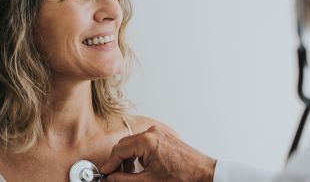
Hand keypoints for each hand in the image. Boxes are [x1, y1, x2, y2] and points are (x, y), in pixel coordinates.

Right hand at [101, 125, 216, 181]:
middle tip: (115, 175)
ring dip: (129, 157)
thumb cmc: (182, 177)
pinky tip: (142, 167)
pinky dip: (140, 154)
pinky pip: (145, 142)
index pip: (119, 150)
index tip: (105, 174)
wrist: (204, 174)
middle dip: (118, 160)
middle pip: (125, 144)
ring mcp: (159, 132)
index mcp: (147, 141)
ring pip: (134, 143)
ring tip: (130, 174)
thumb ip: (125, 179)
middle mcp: (152, 132)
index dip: (110, 164)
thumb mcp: (149, 181)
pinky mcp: (164, 136)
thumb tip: (112, 178)